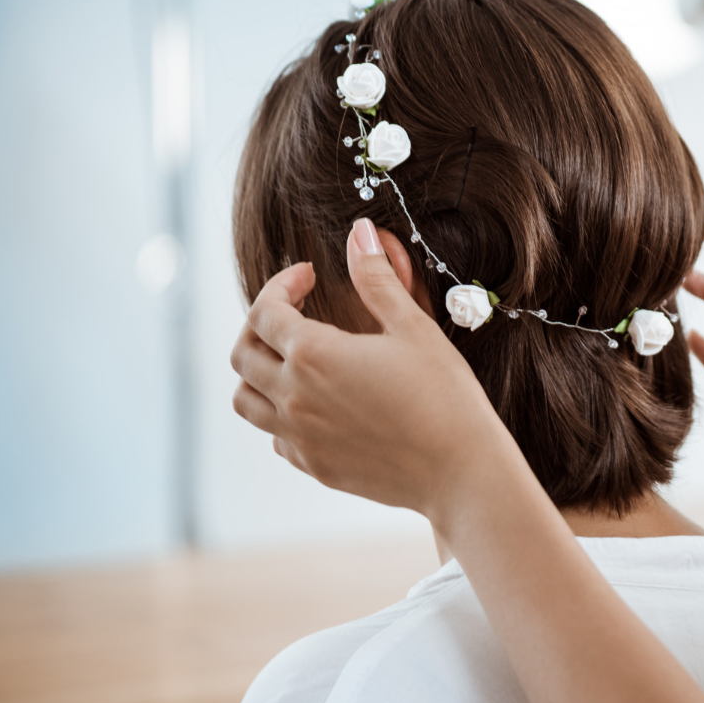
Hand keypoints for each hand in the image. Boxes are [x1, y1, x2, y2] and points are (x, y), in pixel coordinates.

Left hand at [229, 220, 525, 517]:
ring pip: (245, 400)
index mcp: (313, 355)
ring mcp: (299, 437)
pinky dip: (281, 414)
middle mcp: (293, 397)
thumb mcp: (413, 327)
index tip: (308, 276)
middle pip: (242, 353)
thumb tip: (360, 231)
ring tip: (293, 359)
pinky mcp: (313, 466)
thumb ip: (377, 279)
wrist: (461, 470)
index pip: (264, 310)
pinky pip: (275, 436)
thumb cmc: (445, 396)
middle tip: (294, 312)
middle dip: (260, 324)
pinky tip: (316, 403)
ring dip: (258, 372)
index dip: (282, 284)